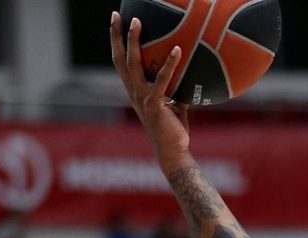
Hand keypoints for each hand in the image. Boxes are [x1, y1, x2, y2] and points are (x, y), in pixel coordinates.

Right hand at [109, 11, 190, 168]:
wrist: (173, 152)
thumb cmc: (175, 130)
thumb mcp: (175, 106)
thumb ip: (177, 91)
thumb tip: (190, 77)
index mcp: (135, 92)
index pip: (121, 63)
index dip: (117, 43)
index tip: (117, 24)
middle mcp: (134, 92)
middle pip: (119, 58)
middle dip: (117, 35)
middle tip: (118, 14)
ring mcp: (142, 98)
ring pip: (133, 63)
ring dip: (133, 41)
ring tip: (137, 22)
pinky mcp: (154, 104)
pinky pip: (161, 79)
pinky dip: (170, 63)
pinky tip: (178, 49)